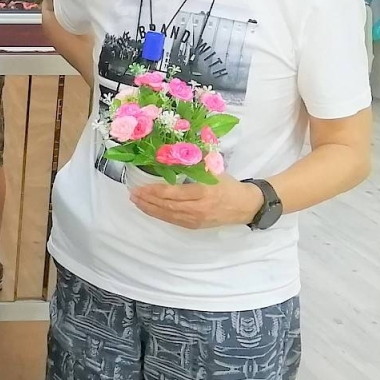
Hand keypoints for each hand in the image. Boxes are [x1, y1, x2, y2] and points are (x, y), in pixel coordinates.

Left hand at [129, 175, 263, 229]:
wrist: (246, 206)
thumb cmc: (229, 186)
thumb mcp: (214, 170)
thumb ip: (195, 163)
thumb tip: (173, 153)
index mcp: (203, 192)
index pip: (173, 194)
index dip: (154, 192)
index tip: (140, 187)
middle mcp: (198, 208)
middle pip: (167, 206)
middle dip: (147, 201)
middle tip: (133, 194)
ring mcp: (196, 219)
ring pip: (168, 215)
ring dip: (150, 209)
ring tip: (137, 202)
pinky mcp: (196, 226)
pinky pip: (174, 221)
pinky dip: (160, 215)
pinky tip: (150, 210)